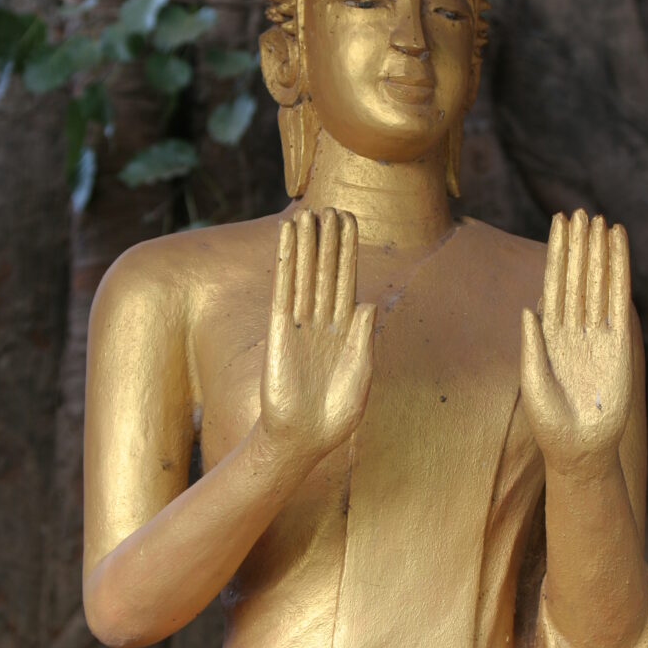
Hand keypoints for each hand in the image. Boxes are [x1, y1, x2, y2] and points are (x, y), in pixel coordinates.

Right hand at [260, 207, 376, 464]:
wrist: (303, 440)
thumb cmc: (336, 415)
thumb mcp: (359, 376)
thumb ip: (363, 340)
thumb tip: (367, 302)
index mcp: (346, 331)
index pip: (347, 280)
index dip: (349, 251)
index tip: (351, 221)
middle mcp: (323, 322)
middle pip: (327, 271)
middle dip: (330, 240)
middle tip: (332, 207)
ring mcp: (301, 325)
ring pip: (306, 275)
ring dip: (307, 245)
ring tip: (308, 213)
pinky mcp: (279, 333)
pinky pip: (284, 291)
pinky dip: (287, 264)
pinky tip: (288, 242)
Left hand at [520, 210, 633, 478]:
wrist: (580, 450)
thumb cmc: (549, 423)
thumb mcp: (532, 383)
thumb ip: (531, 346)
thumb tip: (527, 308)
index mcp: (548, 334)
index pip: (553, 284)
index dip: (557, 254)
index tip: (559, 223)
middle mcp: (573, 328)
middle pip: (576, 277)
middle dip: (578, 245)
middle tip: (580, 211)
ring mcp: (597, 334)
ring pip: (597, 283)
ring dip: (600, 253)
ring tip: (602, 221)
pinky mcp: (619, 345)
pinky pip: (619, 302)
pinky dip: (620, 274)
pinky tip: (620, 251)